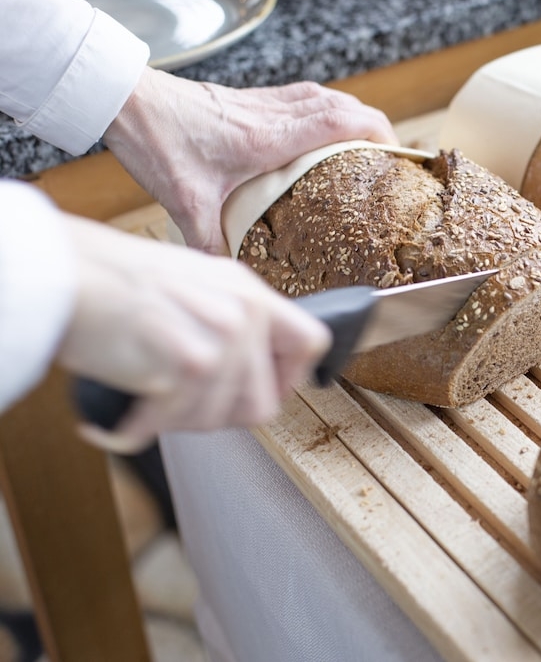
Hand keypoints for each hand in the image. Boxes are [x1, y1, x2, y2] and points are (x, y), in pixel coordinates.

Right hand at [56, 216, 330, 451]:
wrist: (66, 275)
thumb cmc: (115, 286)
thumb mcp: (193, 288)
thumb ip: (231, 322)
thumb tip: (254, 374)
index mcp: (250, 292)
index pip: (312, 342)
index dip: (289, 380)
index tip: (257, 392)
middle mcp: (245, 311)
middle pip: (264, 404)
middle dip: (218, 415)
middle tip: (178, 404)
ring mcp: (223, 334)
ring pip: (220, 419)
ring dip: (177, 422)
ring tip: (147, 400)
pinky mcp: (193, 360)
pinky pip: (182, 420)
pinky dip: (145, 427)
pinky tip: (128, 415)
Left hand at [103, 68, 397, 254]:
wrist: (126, 99)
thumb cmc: (157, 141)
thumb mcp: (185, 202)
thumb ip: (208, 242)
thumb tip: (227, 279)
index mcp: (269, 137)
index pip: (341, 122)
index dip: (377, 133)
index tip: (395, 154)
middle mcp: (273, 114)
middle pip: (343, 104)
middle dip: (374, 126)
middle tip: (386, 154)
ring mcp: (262, 102)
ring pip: (325, 95)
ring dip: (350, 114)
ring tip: (363, 141)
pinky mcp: (250, 99)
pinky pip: (302, 96)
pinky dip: (324, 109)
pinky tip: (318, 129)